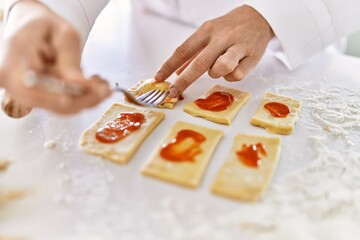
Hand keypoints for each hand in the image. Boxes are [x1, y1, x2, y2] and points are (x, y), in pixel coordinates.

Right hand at [0, 1, 110, 113]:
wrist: (31, 26)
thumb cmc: (43, 26)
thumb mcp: (62, 36)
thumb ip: (69, 61)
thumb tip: (82, 86)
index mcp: (12, 68)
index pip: (39, 92)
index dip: (69, 94)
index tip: (95, 88)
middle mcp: (16, 87)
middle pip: (54, 105)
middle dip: (86, 99)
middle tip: (106, 89)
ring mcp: (29, 95)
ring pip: (63, 107)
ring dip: (87, 97)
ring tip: (101, 82)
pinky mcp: (41, 97)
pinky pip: (64, 103)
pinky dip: (82, 96)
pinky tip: (92, 83)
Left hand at [155, 5, 273, 97]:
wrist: (258, 17)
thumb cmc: (229, 28)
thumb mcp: (208, 34)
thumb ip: (192, 54)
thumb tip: (176, 72)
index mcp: (206, 31)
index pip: (183, 50)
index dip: (168, 65)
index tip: (158, 78)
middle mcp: (221, 38)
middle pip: (199, 63)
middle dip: (183, 81)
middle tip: (172, 92)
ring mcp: (237, 47)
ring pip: (221, 68)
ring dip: (216, 73)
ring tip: (220, 67)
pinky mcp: (252, 57)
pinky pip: (236, 75)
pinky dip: (231, 76)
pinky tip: (235, 66)